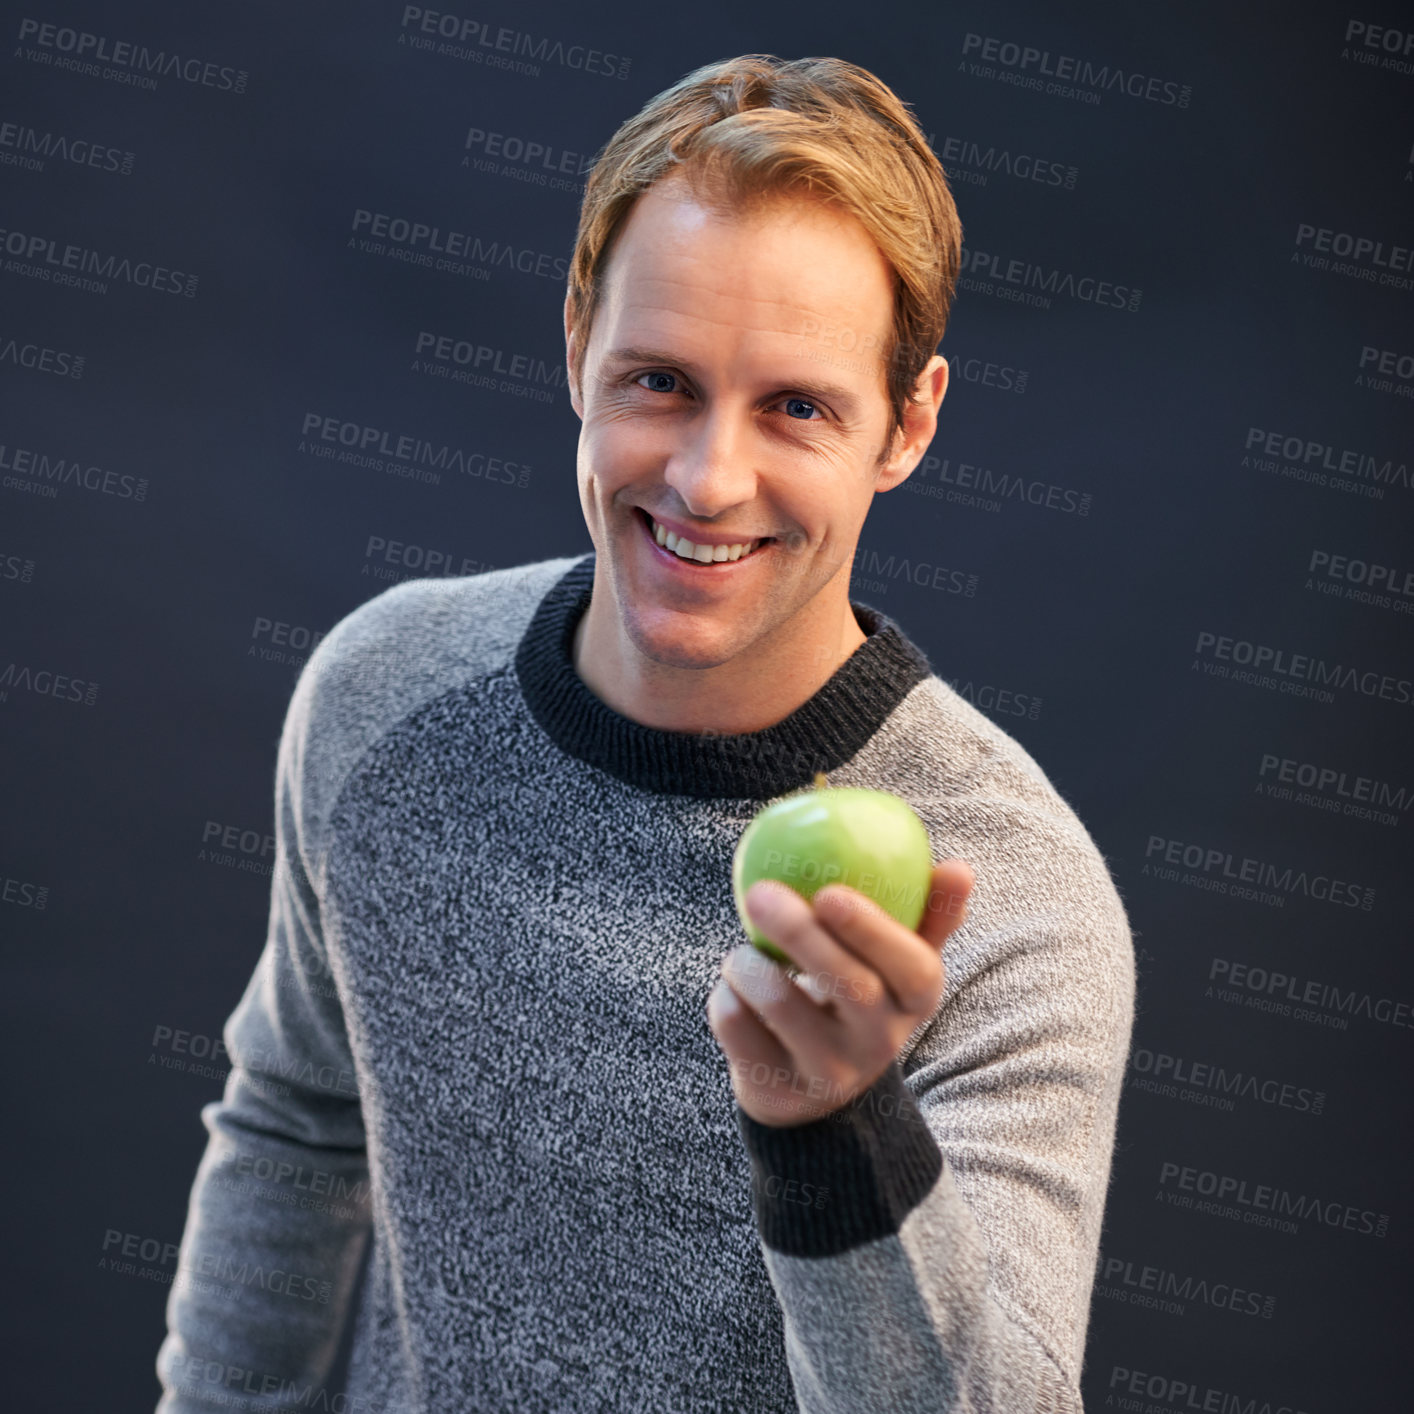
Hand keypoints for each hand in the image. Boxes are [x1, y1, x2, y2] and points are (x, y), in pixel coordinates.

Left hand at [706, 859, 974, 1126]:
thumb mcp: (897, 963)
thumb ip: (928, 912)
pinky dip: (724, 994)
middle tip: (761, 891)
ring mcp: (829, 1074)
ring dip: (746, 962)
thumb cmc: (859, 994)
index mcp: (916, 1002)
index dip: (874, 930)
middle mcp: (880, 1045)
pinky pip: (736, 1026)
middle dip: (800, 933)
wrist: (812, 1086)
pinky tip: (734, 989)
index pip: (912, 969)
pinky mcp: (777, 1091)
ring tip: (742, 951)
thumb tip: (959, 867)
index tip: (831, 891)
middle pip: (848, 985)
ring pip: (779, 1004)